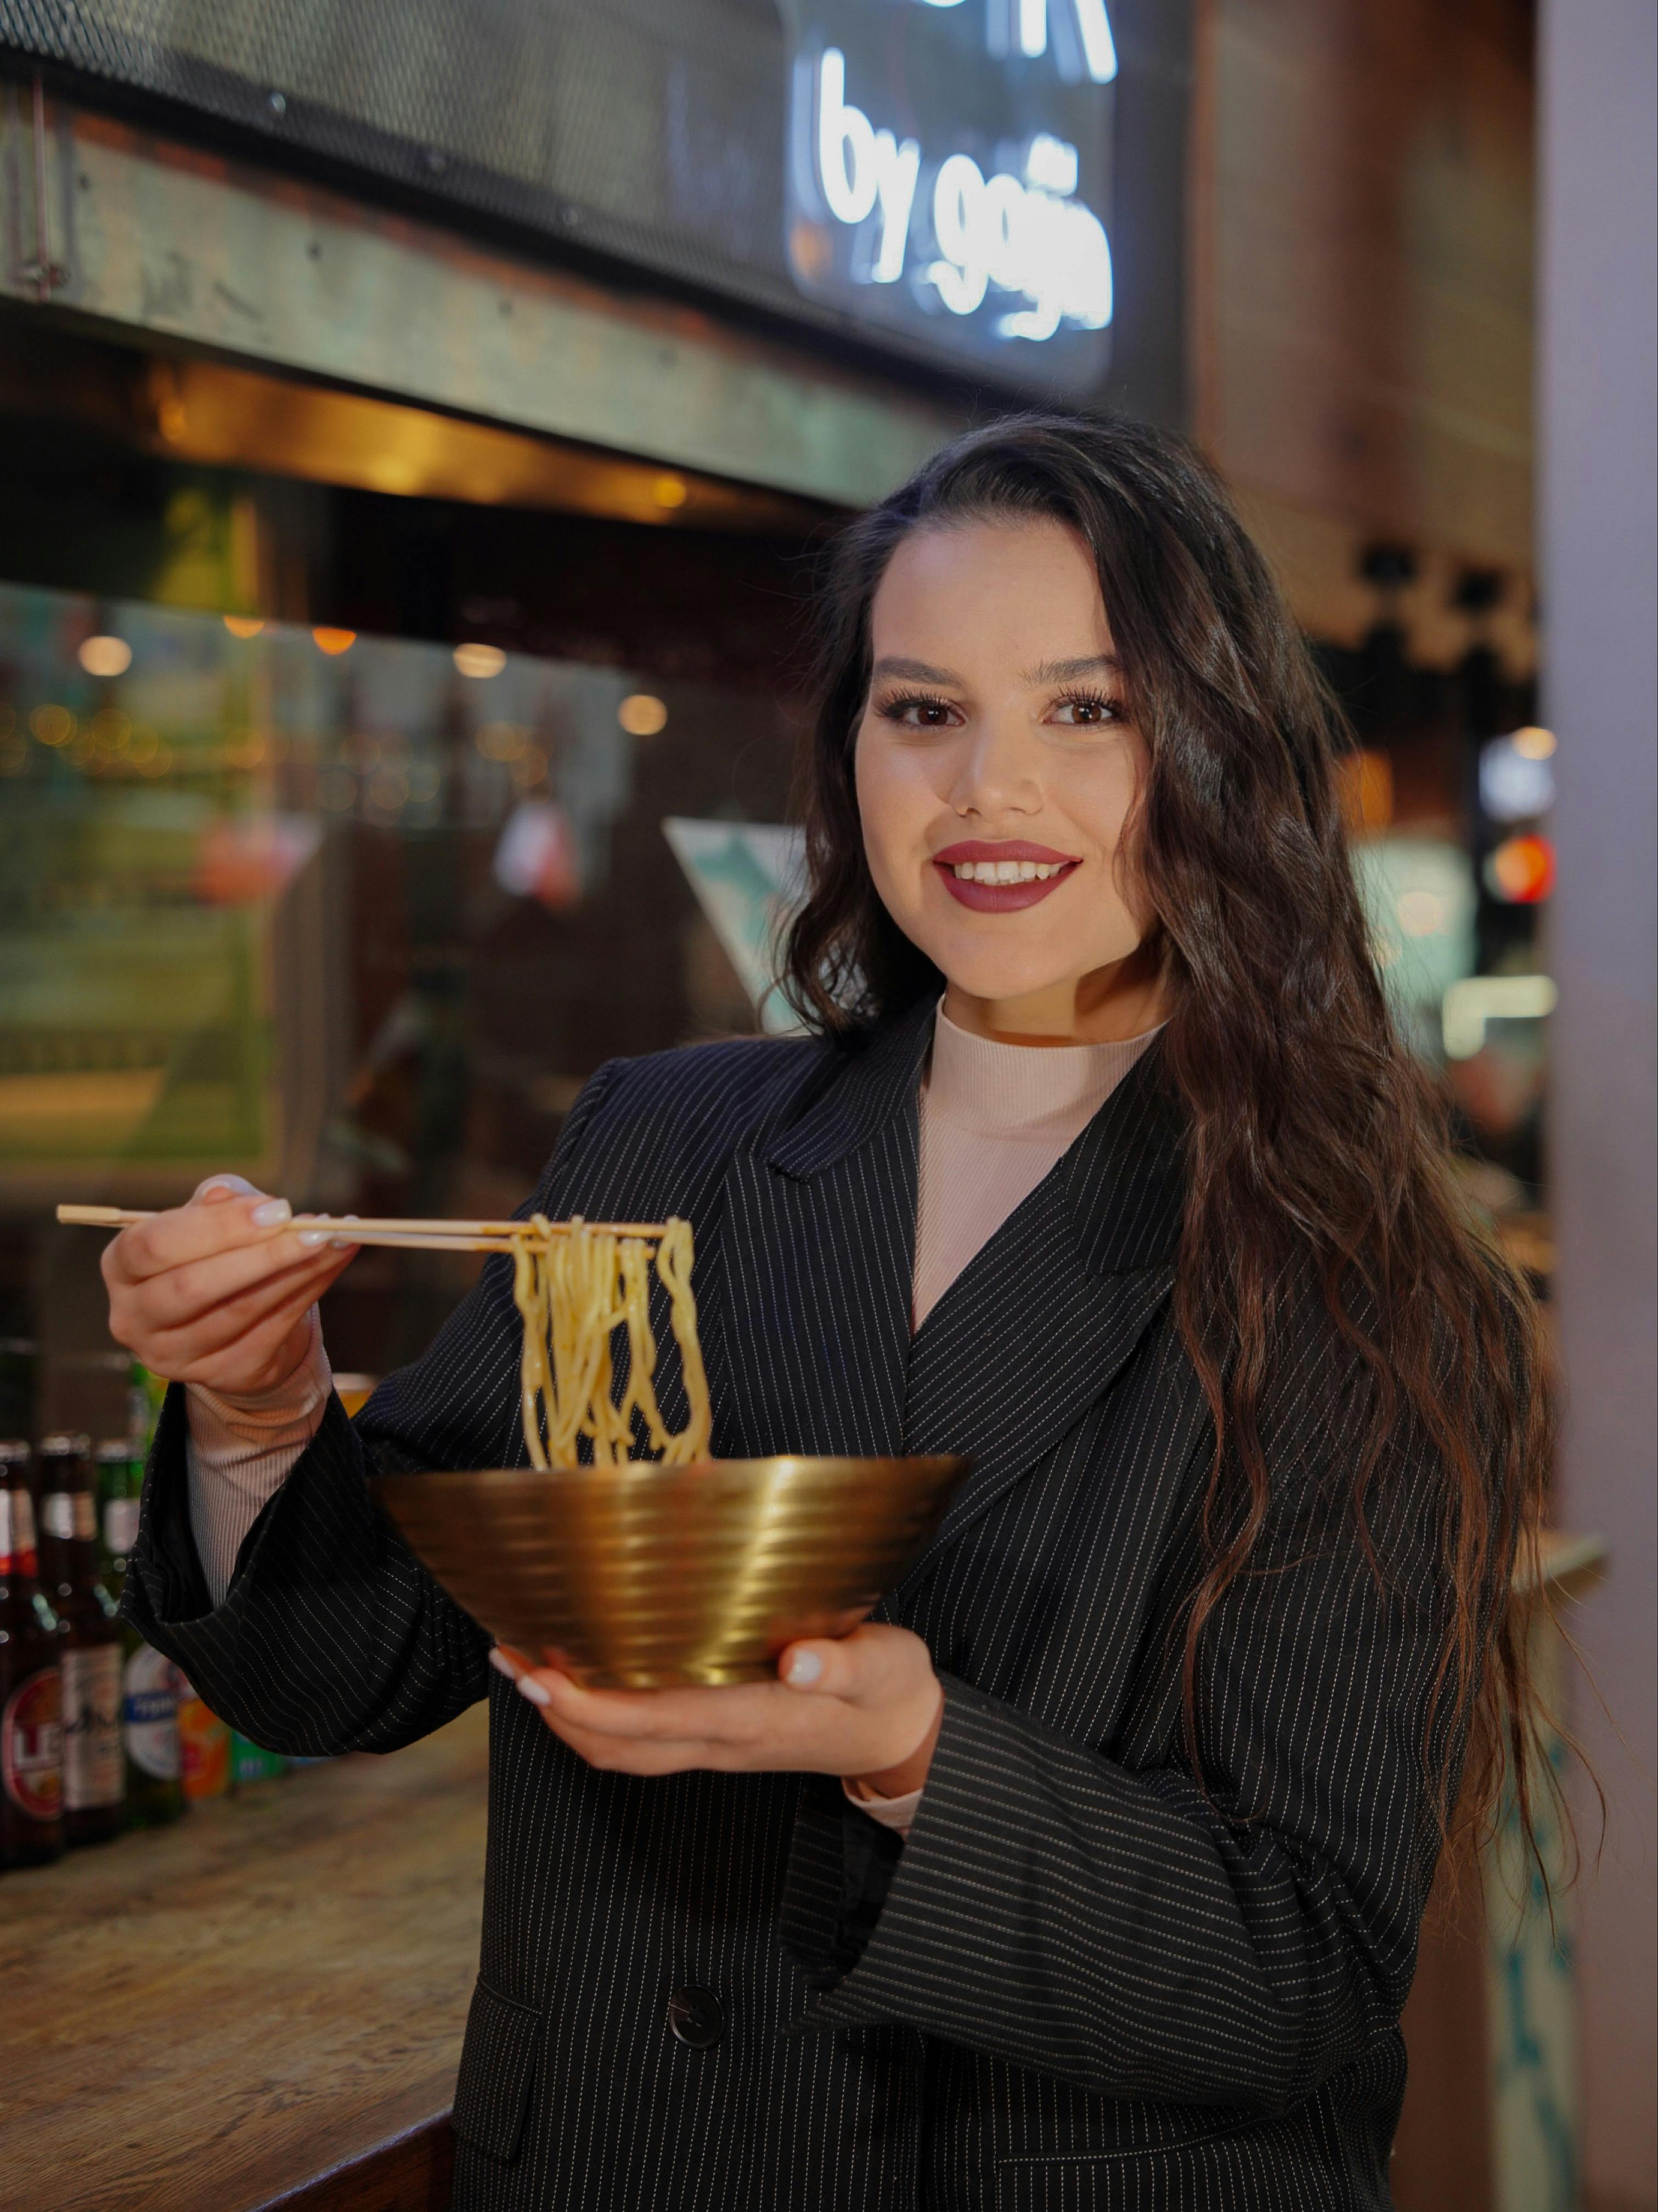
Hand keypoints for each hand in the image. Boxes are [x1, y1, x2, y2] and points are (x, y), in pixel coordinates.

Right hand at [102, 1174, 358, 1397]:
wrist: (235, 1323)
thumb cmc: (216, 1255)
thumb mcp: (210, 1219)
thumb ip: (218, 1200)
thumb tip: (226, 1194)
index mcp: (121, 1266)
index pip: (154, 1245)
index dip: (216, 1226)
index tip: (276, 1209)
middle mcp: (134, 1317)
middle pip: (192, 1287)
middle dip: (261, 1255)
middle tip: (315, 1228)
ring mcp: (173, 1355)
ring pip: (239, 1311)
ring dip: (296, 1272)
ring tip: (336, 1240)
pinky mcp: (220, 1375)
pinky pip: (271, 1331)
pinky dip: (310, 1291)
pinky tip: (335, 1261)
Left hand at [493, 1623, 944, 1794]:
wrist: (903, 1736)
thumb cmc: (890, 1690)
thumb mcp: (882, 1665)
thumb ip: (840, 1663)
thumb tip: (796, 1662)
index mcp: (753, 1718)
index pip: (653, 1721)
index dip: (589, 1706)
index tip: (540, 1674)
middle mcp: (723, 1741)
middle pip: (617, 1746)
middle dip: (555, 1710)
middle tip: (508, 1655)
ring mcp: (716, 1747)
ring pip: (621, 1750)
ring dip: (566, 1717)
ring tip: (525, 1663)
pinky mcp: (717, 1738)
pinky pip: (640, 1741)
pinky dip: (597, 1716)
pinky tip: (582, 1676)